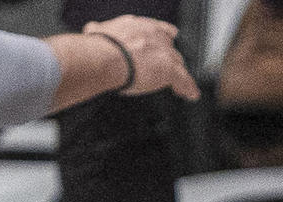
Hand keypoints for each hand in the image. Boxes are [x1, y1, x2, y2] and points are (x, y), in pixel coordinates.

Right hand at [84, 17, 200, 99]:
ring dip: (179, 74)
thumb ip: (100, 31)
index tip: (169, 37)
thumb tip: (92, 29)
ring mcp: (164, 52)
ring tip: (181, 85)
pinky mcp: (169, 69)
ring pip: (178, 63)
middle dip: (170, 58)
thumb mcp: (98, 31)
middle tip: (168, 68)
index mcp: (139, 26)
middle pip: (170, 48)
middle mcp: (154, 36)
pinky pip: (184, 80)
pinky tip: (190, 94)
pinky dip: (188, 88)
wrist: (105, 56)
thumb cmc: (99, 47)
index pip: (158, 28)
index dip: (164, 36)